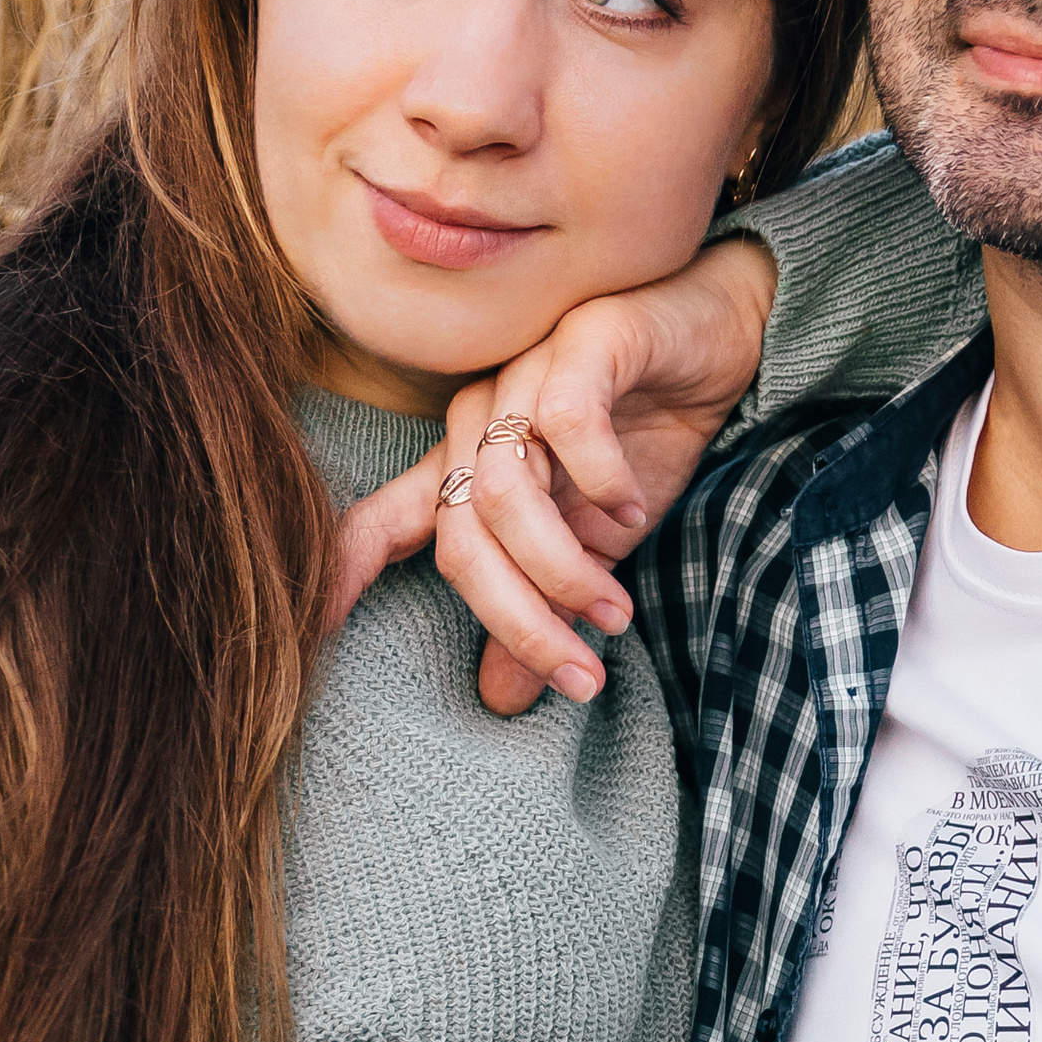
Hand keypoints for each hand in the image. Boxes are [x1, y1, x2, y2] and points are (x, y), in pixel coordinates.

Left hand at [330, 234, 777, 713]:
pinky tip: (634, 508)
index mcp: (468, 466)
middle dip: (517, 619)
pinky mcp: (582, 341)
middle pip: (460, 537)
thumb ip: (544, 610)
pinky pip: (567, 420)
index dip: (344, 570)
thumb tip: (503, 701)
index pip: (386, 519)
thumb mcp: (595, 548)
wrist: (725, 339)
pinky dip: (600, 479)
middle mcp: (480, 420)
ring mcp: (524, 376)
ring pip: (505, 491)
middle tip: (579, 674)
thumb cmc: (648, 438)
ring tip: (615, 609)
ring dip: (562, 568)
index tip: (316, 631)